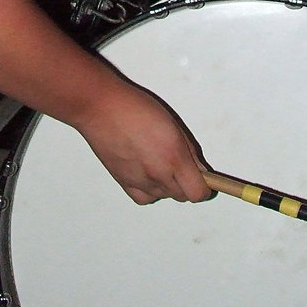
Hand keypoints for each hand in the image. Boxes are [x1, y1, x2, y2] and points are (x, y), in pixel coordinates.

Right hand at [74, 76, 210, 204]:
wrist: (101, 108)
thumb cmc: (135, 107)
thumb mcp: (172, 123)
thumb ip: (189, 150)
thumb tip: (199, 169)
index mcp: (174, 157)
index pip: (198, 192)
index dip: (205, 187)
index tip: (204, 180)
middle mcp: (158, 174)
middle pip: (183, 195)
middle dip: (187, 183)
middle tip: (181, 164)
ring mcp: (139, 181)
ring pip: (164, 196)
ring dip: (168, 185)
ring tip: (159, 162)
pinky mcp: (123, 182)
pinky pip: (145, 199)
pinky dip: (150, 192)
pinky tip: (148, 176)